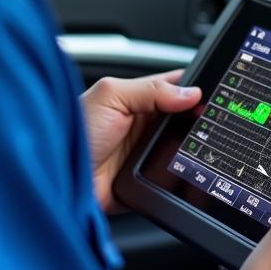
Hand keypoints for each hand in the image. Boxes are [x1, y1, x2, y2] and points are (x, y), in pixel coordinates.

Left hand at [81, 70, 200, 212]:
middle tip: (210, 122)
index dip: (196, 90)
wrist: (57, 177)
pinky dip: (182, 177)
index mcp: (139, 99)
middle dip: (198, 121)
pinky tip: (188, 171)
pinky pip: (173, 178)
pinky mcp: (147, 181)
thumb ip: (150, 90)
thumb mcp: (110, 97)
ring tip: (201, 147)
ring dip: (191, 150)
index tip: (213, 94)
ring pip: (183, 149)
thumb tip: (190, 93)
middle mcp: (145, 125)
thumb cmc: (72, 131)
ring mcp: (147, 154)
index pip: (177, 88)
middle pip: (185, 120)